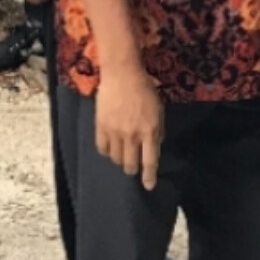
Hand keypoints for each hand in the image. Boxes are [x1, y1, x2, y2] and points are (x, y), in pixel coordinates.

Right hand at [94, 66, 165, 189]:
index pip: (150, 161)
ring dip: (119, 160)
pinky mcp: (101, 126)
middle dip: (132, 169)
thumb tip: (154, 146)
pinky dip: (106, 152)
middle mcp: (132, 135)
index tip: (148, 186)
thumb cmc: (144, 89)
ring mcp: (115, 131)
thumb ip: (157, 130)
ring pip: (115, 158)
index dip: (149, 176)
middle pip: (130, 164)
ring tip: (121, 154)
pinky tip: (109, 148)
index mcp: (150, 130)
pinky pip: (102, 148)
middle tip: (132, 165)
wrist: (122, 73)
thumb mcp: (159, 110)